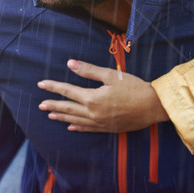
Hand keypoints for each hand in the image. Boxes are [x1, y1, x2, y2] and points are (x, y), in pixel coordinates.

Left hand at [37, 59, 168, 132]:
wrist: (152, 107)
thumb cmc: (134, 88)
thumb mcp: (111, 75)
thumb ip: (89, 70)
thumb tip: (70, 64)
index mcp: (92, 98)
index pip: (67, 91)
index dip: (53, 87)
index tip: (41, 84)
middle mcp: (93, 113)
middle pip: (68, 107)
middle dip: (53, 104)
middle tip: (40, 104)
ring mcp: (100, 123)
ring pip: (75, 119)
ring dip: (62, 116)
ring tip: (50, 114)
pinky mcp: (107, 128)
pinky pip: (87, 129)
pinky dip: (77, 127)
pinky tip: (70, 126)